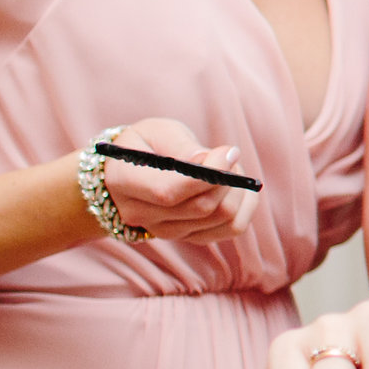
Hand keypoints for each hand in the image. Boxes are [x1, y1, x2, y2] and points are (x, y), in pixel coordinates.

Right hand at [94, 115, 256, 244]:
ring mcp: (165, 231)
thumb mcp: (156, 131)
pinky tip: (236, 186)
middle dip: (227, 177)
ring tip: (228, 168)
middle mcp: (140, 214)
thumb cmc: (145, 145)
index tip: (228, 151)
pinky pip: (232, 227)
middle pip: (202, 208)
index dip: (206, 175)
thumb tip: (207, 161)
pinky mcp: (189, 237)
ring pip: (222, 218)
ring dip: (237, 189)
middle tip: (229, 154)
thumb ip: (180, 145)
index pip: (168, 193)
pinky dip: (245, 205)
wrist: (131, 172)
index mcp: (123, 182)